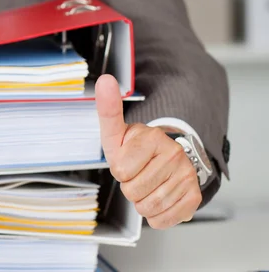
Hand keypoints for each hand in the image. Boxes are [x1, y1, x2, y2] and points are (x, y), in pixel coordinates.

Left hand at [95, 75, 201, 228]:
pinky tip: (159, 196)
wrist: (163, 160)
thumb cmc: (134, 148)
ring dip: (142, 201)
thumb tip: (105, 80)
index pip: (121, 170)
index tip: (126, 159)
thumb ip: (108, 109)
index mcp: (151, 136)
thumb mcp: (116, 132)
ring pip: (148, 206)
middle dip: (129, 186)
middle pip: (133, 191)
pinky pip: (164, 219)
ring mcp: (186, 174)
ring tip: (147, 183)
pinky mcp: (194, 196)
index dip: (119, 170)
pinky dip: (156, 215)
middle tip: (137, 173)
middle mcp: (173, 153)